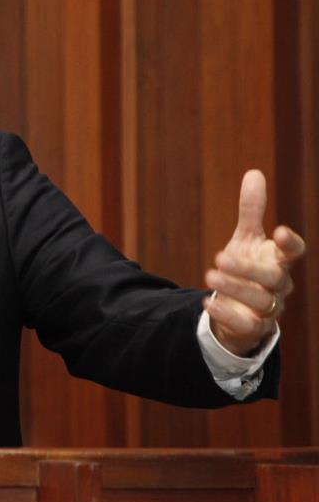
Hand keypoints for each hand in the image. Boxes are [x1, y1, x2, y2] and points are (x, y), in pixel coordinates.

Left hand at [204, 170, 306, 356]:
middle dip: (248, 268)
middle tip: (220, 257)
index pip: (294, 253)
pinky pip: (244, 324)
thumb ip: (252, 211)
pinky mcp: (252, 328)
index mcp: (279, 262)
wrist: (240, 309)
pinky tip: (207, 303)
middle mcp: (279, 286)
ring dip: (235, 289)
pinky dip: (226, 315)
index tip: (278, 230)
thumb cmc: (248, 268)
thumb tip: (254, 173)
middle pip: (272, 278)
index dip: (290, 243)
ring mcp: (268, 310)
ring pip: (260, 301)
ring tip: (209, 276)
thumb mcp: (247, 239)